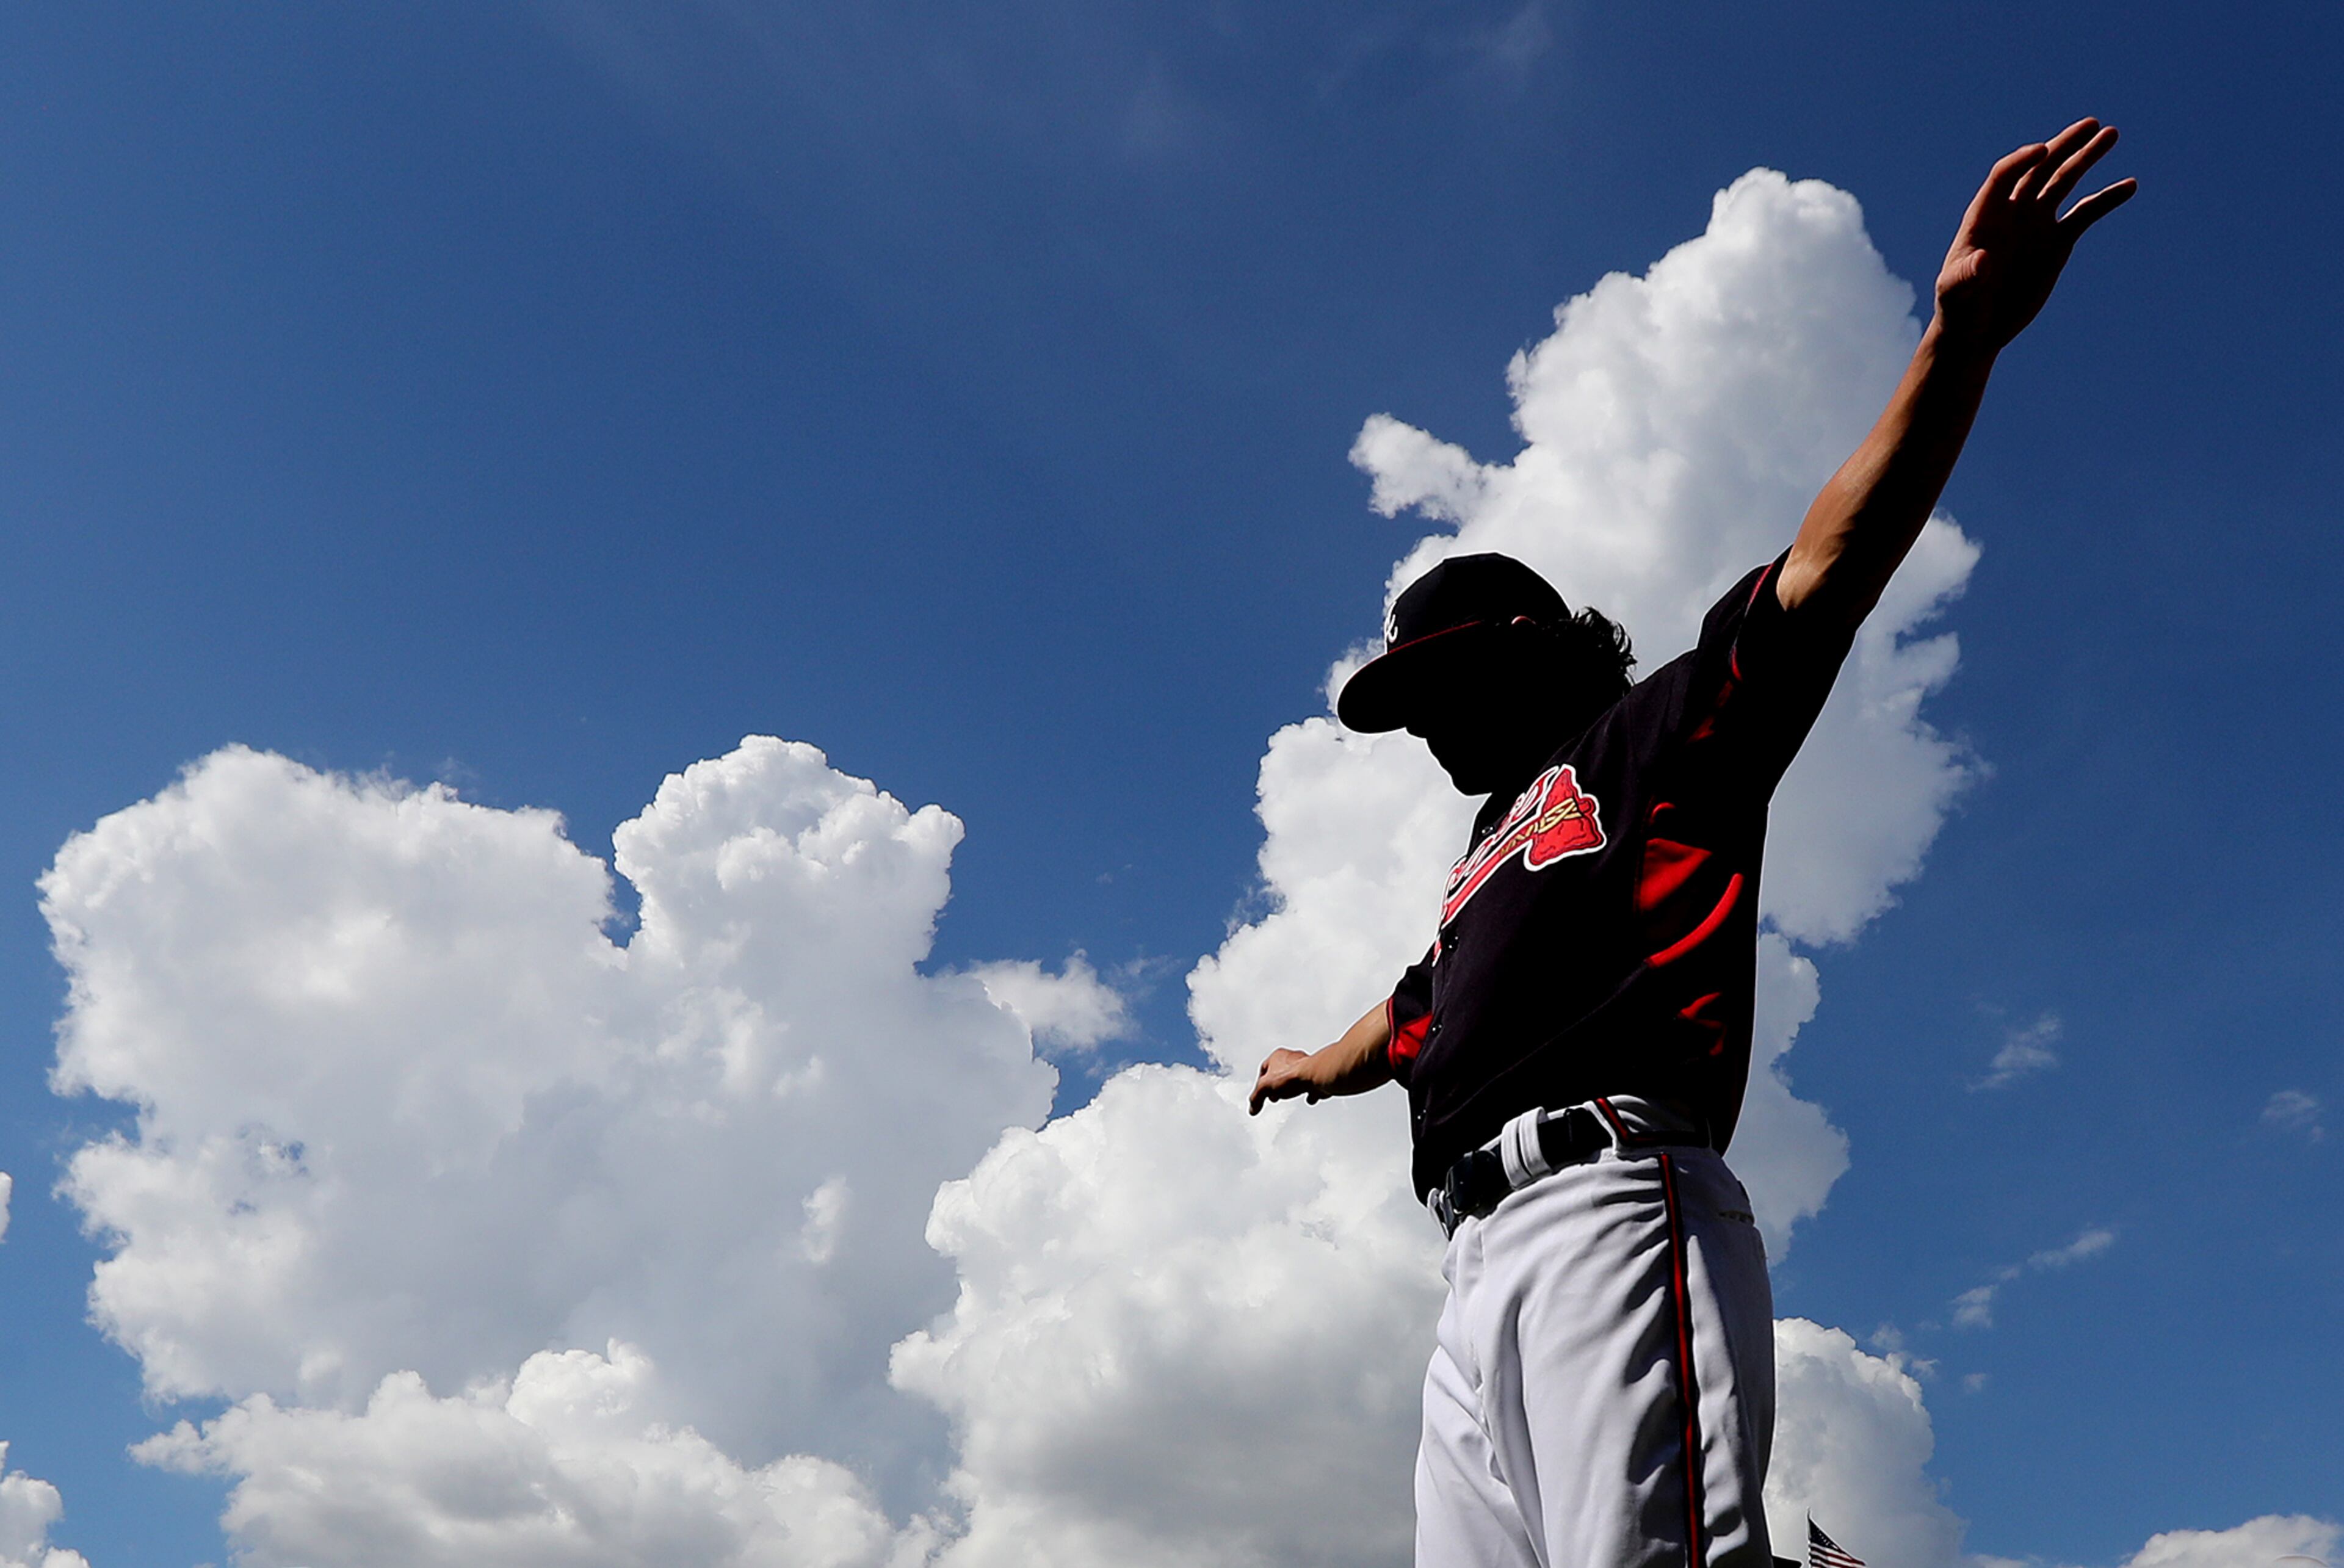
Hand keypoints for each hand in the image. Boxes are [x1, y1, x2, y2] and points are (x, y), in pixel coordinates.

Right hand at [1249, 1048, 1327, 1114]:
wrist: (1316, 1076)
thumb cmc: (1292, 1075)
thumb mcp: (1265, 1087)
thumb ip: (1257, 1098)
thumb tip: (1253, 1108)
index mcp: (1277, 1056)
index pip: (1264, 1070)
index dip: (1260, 1083)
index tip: (1260, 1093)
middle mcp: (1292, 1059)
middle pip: (1280, 1073)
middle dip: (1276, 1086)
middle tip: (1274, 1095)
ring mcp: (1306, 1067)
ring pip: (1296, 1078)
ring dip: (1292, 1088)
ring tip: (1289, 1095)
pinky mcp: (1317, 1076)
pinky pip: (1311, 1085)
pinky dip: (1309, 1093)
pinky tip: (1308, 1098)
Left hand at [1936, 118, 2136, 352]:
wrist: (1977, 330)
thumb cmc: (1958, 310)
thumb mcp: (1955, 294)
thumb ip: (1966, 276)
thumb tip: (1982, 262)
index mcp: (1984, 216)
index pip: (2004, 176)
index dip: (2021, 161)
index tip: (2041, 151)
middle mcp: (2013, 211)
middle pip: (2039, 168)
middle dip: (2063, 146)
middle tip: (2091, 124)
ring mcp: (2037, 223)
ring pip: (2064, 181)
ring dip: (2086, 157)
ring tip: (2111, 134)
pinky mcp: (2058, 241)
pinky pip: (2086, 213)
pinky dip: (2106, 198)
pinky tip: (2129, 185)